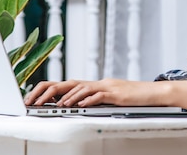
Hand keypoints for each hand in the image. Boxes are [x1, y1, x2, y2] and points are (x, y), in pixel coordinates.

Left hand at [23, 78, 163, 107]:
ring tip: (56, 105)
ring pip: (82, 89)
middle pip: (68, 84)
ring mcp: (106, 87)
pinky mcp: (116, 94)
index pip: (66, 84)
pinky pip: (100, 95)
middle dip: (50, 92)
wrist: (151, 92)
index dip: (48, 89)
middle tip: (36, 101)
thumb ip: (92, 98)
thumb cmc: (131, 96)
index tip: (34, 97)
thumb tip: (74, 103)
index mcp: (93, 84)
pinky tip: (81, 105)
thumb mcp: (107, 97)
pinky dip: (89, 99)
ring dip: (67, 97)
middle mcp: (97, 83)